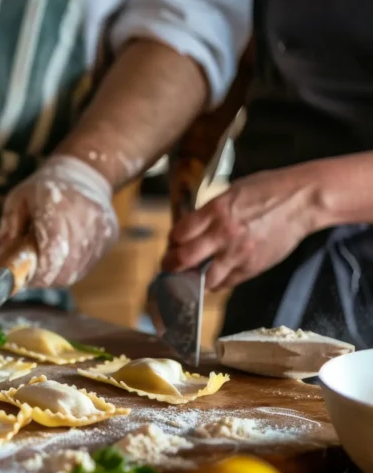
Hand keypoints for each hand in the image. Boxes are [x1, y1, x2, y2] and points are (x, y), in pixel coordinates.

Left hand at [0, 155, 117, 287]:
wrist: (85, 173)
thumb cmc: (44, 189)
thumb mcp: (18, 200)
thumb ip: (8, 231)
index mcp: (55, 205)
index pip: (53, 249)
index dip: (39, 272)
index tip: (24, 279)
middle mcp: (83, 217)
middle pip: (65, 267)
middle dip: (45, 278)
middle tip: (30, 276)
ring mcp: (101, 228)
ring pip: (77, 271)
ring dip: (58, 275)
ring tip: (46, 262)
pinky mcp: (109, 237)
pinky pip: (88, 265)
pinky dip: (72, 269)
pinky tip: (63, 255)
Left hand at [162, 166, 319, 289]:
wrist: (304, 200)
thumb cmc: (268, 190)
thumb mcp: (231, 191)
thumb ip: (209, 211)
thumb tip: (191, 228)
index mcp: (215, 210)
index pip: (179, 233)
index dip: (171, 241)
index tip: (172, 244)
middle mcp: (223, 233)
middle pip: (184, 258)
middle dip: (171, 265)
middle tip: (168, 266)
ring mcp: (239, 253)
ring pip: (203, 278)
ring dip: (193, 279)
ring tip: (190, 275)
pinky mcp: (253, 266)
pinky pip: (227, 282)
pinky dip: (217, 282)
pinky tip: (214, 276)